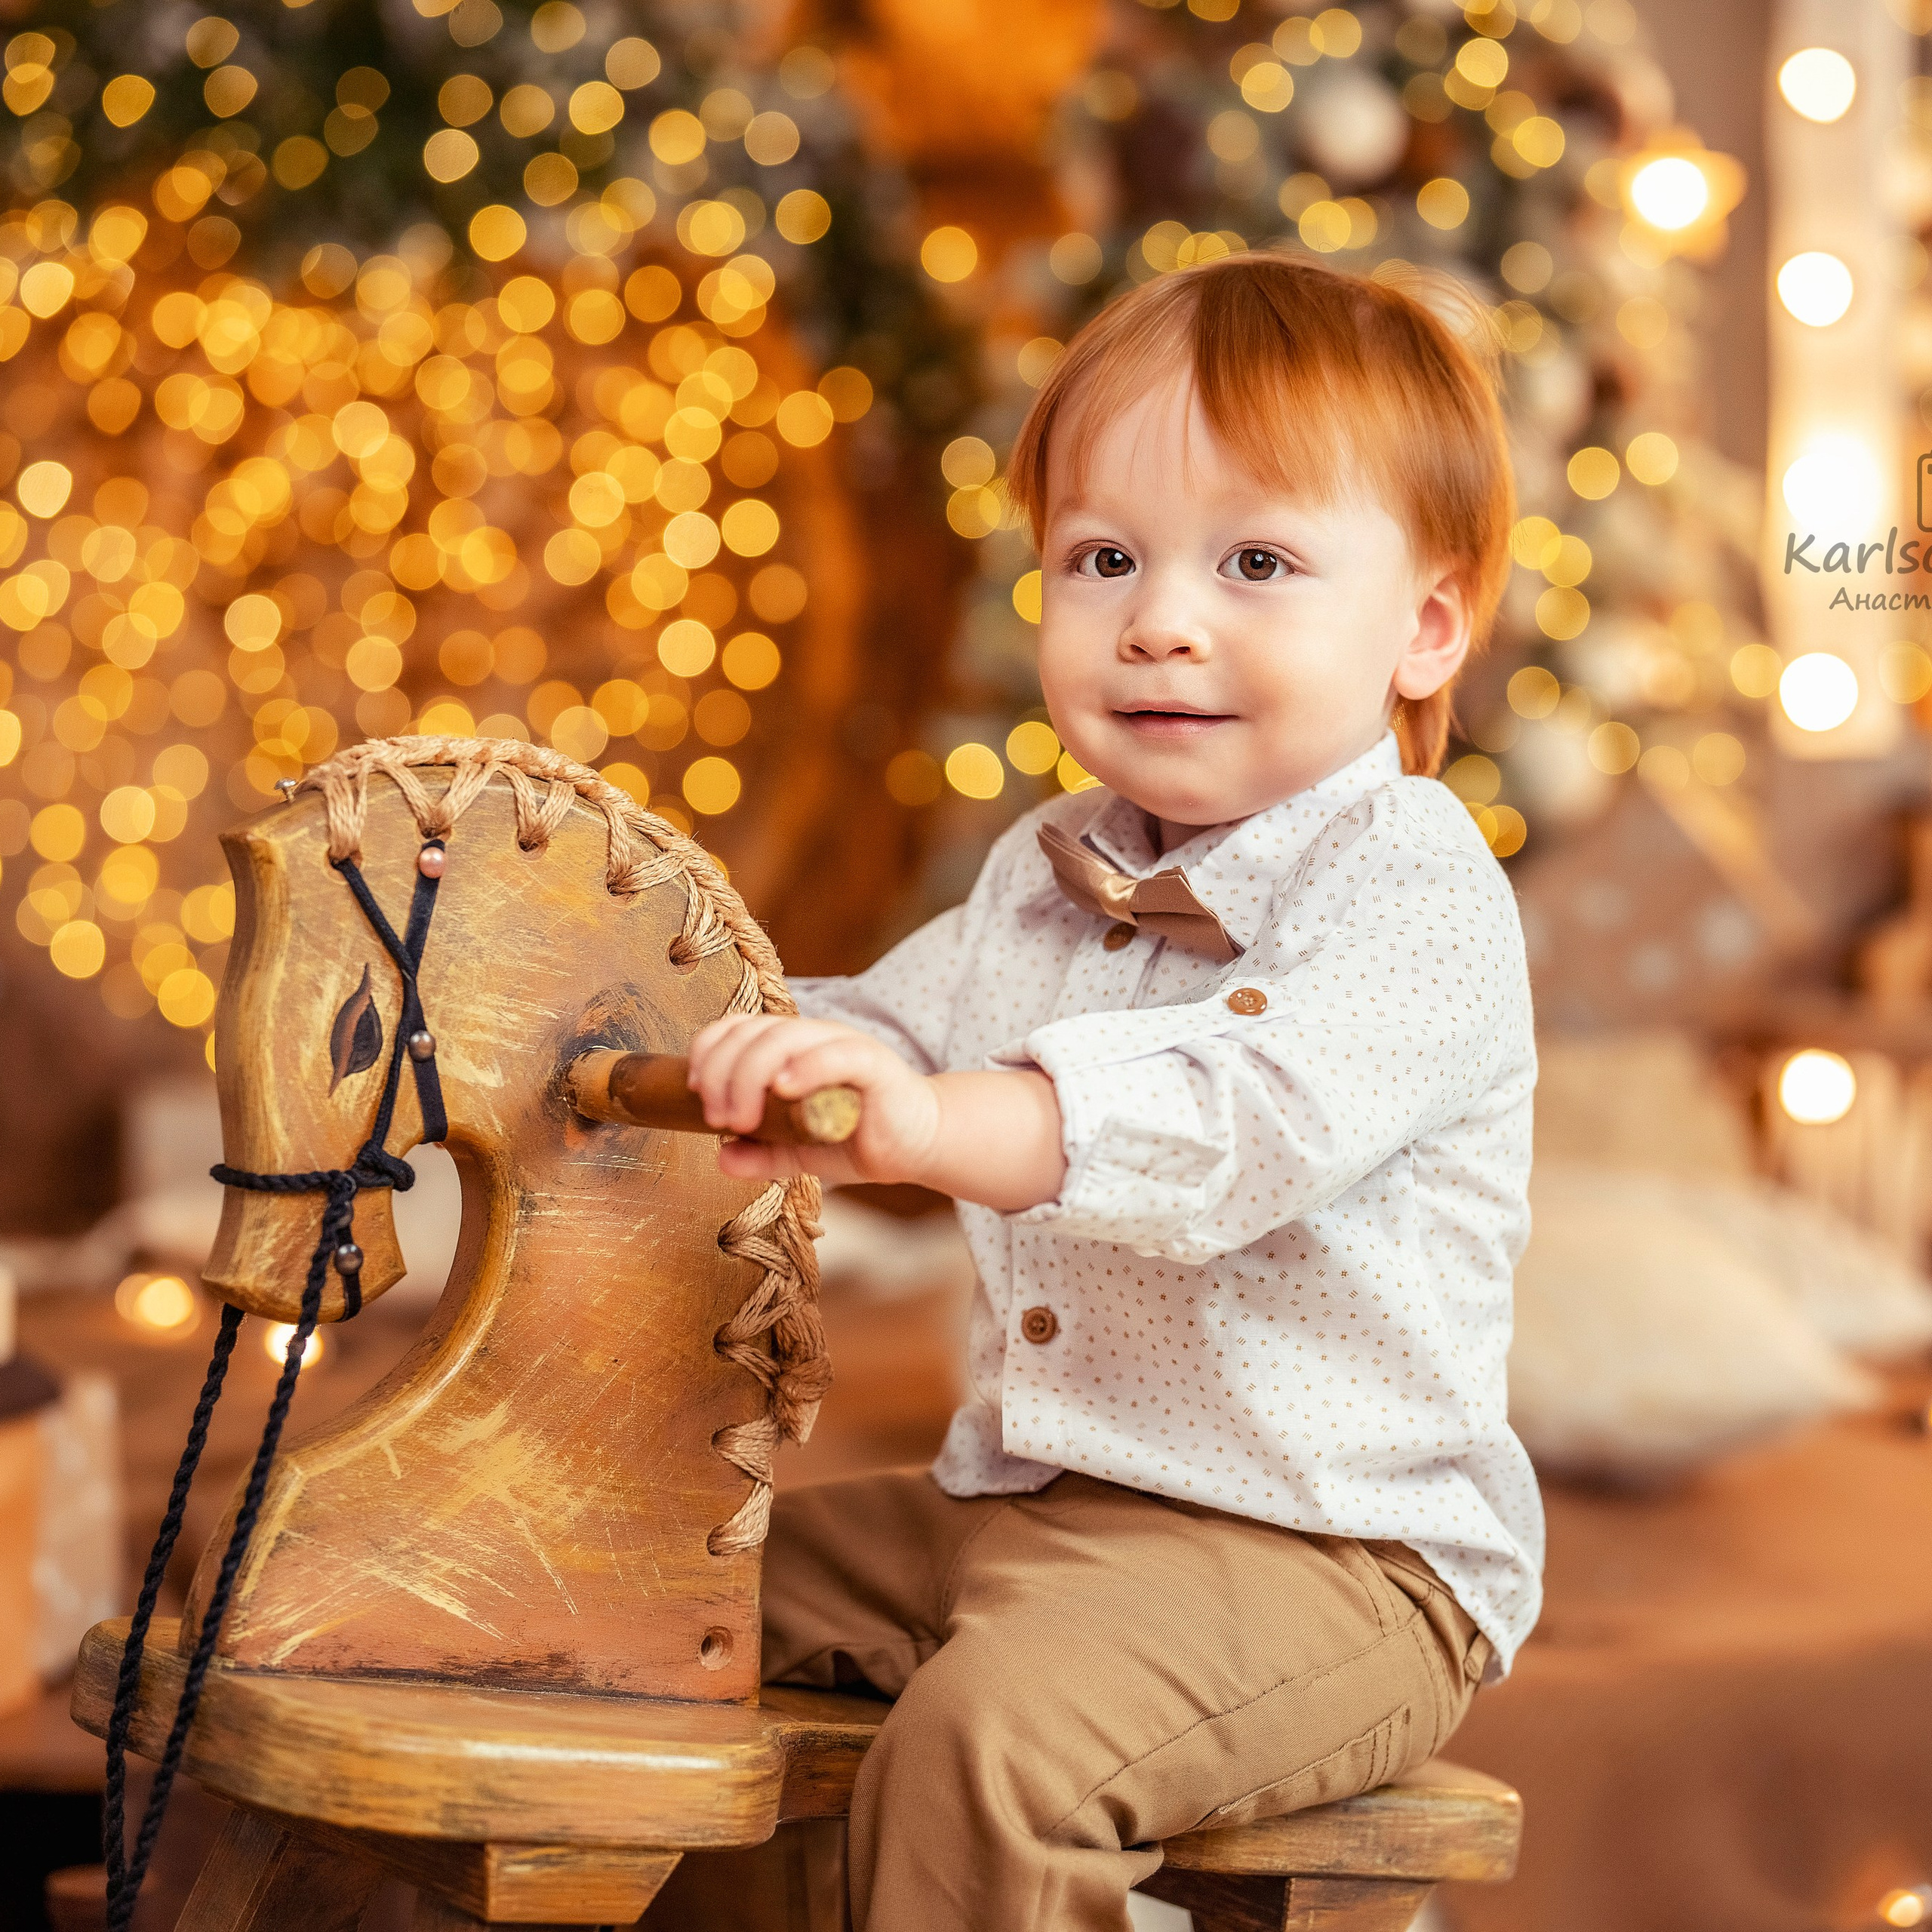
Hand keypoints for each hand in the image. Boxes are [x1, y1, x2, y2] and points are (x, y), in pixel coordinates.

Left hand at [686, 1013, 941, 1187]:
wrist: (917, 1145)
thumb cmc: (857, 1139)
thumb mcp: (798, 1153)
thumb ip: (761, 1154)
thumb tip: (720, 1158)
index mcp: (789, 1048)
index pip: (736, 1028)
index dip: (707, 1052)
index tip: (693, 1093)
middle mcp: (812, 1036)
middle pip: (752, 1032)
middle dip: (721, 1072)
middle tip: (716, 1117)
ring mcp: (843, 1044)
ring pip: (785, 1038)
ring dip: (750, 1075)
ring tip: (741, 1117)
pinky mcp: (874, 1063)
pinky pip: (836, 1053)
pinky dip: (806, 1067)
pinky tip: (784, 1090)